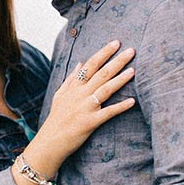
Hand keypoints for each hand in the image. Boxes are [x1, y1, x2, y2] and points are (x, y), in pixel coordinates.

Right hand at [25, 41, 135, 173]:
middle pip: (101, 74)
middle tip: (131, 51)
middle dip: (117, 61)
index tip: (116, 43)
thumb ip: (70, 79)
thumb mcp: (60, 95)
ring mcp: (85, 108)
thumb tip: (79, 64)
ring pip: (105, 89)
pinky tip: (132, 101)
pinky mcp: (90, 122)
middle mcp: (80, 95)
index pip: (90, 65)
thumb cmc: (56, 119)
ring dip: (120, 79)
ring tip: (133, 70)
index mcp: (74, 87)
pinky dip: (120, 107)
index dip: (103, 53)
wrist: (50, 141)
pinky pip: (108, 112)